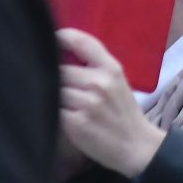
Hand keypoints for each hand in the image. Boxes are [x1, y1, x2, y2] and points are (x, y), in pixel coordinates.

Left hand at [57, 28, 166, 177]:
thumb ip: (95, 67)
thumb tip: (62, 53)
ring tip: (52, 99)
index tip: (50, 39)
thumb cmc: (124, 113)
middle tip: (46, 79)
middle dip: (52, 74)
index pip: (82, 42)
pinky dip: (50, 110)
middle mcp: (99, 83)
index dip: (61, 36)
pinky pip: (52, 109)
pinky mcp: (76, 123)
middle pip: (60, 68)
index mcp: (111, 68)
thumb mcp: (118, 82)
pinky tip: (54, 114)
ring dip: (49, 94)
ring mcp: (87, 103)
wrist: (137, 146)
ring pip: (54, 89)